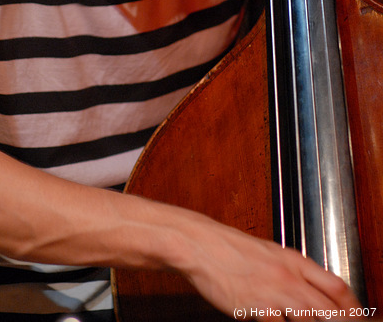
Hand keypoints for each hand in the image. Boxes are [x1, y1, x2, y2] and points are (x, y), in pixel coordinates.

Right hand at [180, 215, 359, 315]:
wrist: (200, 244)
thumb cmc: (228, 250)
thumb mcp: (267, 255)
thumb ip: (290, 273)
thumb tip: (308, 292)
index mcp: (293, 261)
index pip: (337, 286)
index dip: (353, 308)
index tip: (358, 317)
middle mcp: (288, 277)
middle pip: (330, 309)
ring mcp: (274, 293)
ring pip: (309, 319)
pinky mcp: (256, 307)